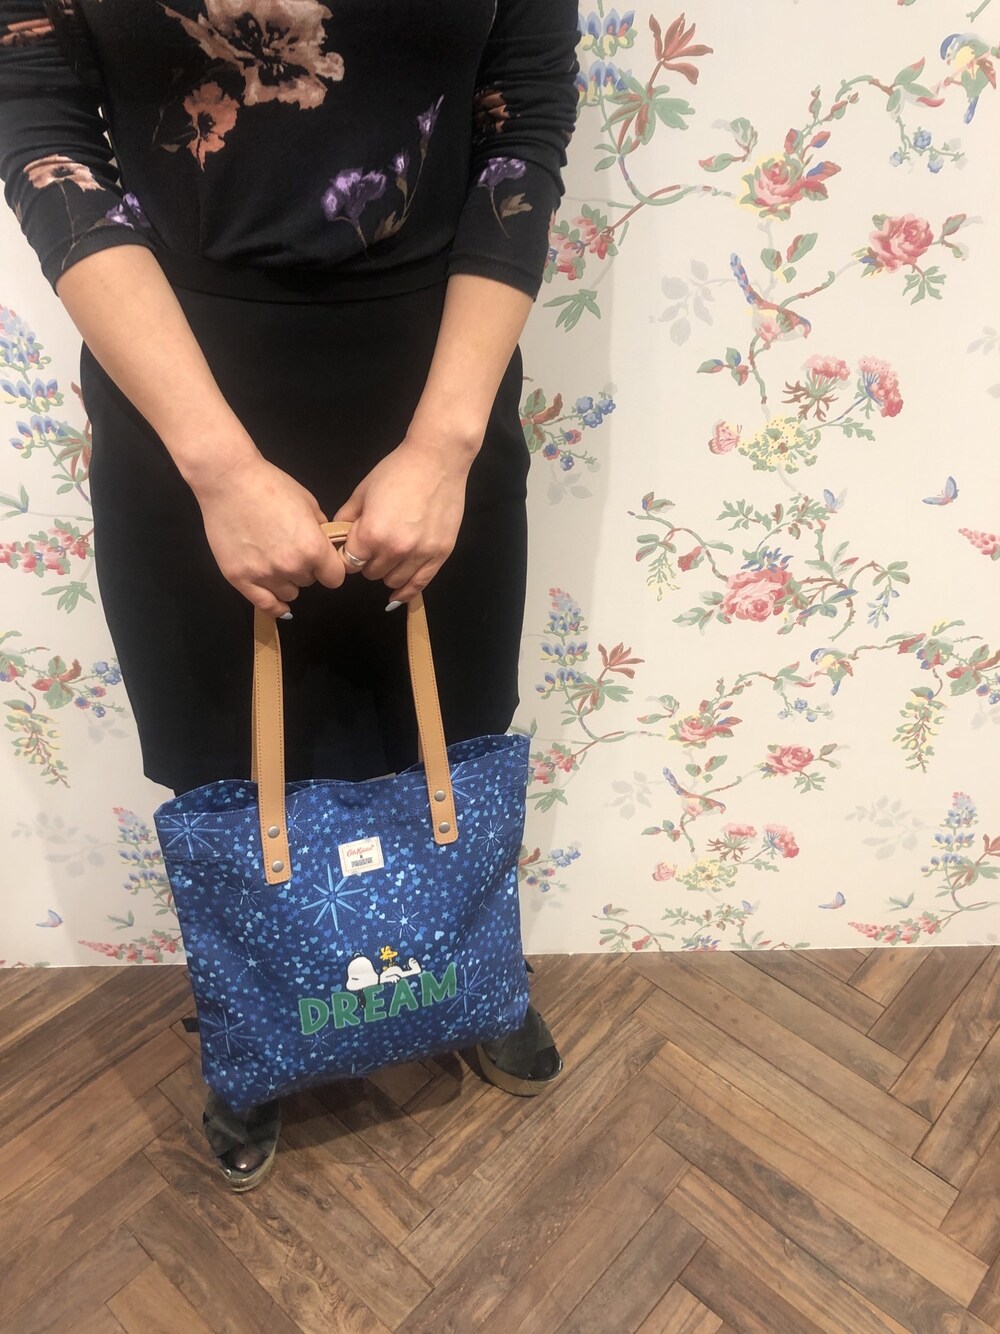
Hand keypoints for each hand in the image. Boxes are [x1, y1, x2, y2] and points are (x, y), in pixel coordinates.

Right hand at [193, 453, 344, 615]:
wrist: (228, 481)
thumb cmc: (270, 485)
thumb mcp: (308, 502)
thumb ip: (321, 529)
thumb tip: (327, 544)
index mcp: (313, 548)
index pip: (335, 578)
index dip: (330, 569)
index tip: (323, 562)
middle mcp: (291, 566)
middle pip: (309, 582)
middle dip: (304, 568)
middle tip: (289, 548)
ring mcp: (264, 575)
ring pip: (289, 593)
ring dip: (287, 581)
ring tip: (275, 560)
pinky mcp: (239, 578)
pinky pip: (264, 604)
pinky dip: (274, 606)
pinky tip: (280, 605)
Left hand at [332, 433, 470, 604]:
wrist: (438, 460)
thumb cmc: (398, 470)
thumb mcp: (363, 491)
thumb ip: (347, 518)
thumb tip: (339, 537)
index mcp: (371, 533)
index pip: (348, 563)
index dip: (348, 555)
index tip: (352, 548)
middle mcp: (395, 549)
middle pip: (370, 574)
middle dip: (368, 562)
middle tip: (374, 546)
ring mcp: (420, 554)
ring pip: (393, 581)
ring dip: (387, 572)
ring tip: (390, 556)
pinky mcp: (440, 554)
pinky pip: (420, 584)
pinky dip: (407, 592)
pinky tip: (399, 595)